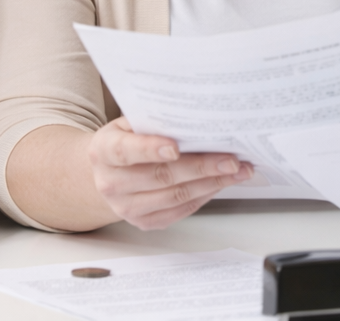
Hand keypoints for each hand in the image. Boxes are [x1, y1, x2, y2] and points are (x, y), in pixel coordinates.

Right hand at [88, 117, 251, 229]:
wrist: (107, 173)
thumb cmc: (125, 141)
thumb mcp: (129, 123)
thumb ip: (153, 120)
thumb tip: (193, 116)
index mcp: (103, 151)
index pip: (125, 151)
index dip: (150, 149)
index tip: (176, 147)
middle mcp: (111, 183)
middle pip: (160, 176)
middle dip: (200, 167)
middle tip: (230, 159)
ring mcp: (127, 207)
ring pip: (175, 196)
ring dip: (211, 183)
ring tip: (236, 171)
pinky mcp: (144, 222)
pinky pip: (180, 210)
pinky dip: (204, 195)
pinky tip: (221, 182)